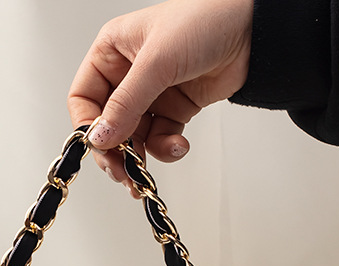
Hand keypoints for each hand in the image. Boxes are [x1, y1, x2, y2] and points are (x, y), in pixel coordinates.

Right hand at [68, 0, 252, 188]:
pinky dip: (166, 148)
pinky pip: (160, 138)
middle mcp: (128, 74)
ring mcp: (152, 93)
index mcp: (112, 52)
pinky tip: (178, 145)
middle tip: (121, 171)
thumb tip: (100, 137)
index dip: (87, 125)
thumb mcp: (157, 62)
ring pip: (133, 137)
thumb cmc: (205, 21)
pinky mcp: (175, 108)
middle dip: (114, 151)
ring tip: (146, 172)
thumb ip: (126, 104)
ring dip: (140, 156)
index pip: (84, 97)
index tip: (98, 147)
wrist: (254, 30)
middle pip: (107, 124)